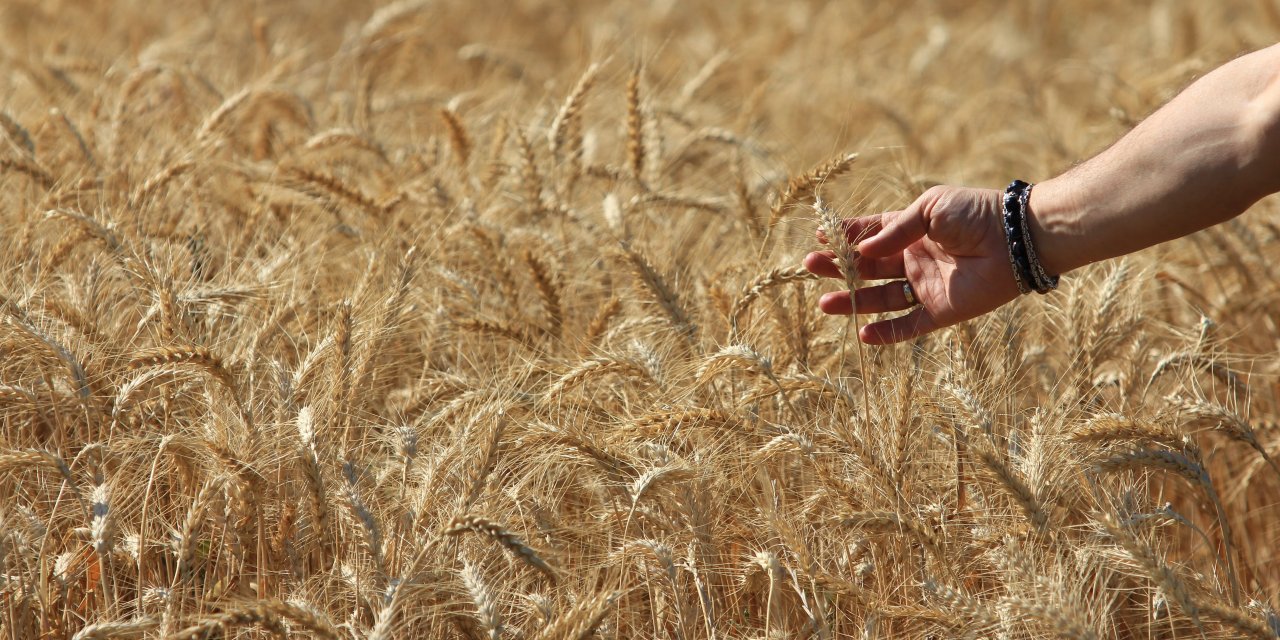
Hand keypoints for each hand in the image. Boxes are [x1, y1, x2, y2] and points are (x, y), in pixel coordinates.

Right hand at [803, 186, 1020, 344]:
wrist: (1016, 239)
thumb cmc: (976, 214)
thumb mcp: (930, 209)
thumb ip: (894, 231)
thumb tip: (861, 250)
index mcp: (913, 231)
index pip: (871, 235)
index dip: (846, 237)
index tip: (820, 238)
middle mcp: (915, 260)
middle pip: (868, 268)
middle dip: (839, 268)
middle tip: (811, 267)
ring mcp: (926, 287)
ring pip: (880, 299)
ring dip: (853, 301)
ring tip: (824, 303)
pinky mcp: (941, 311)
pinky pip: (908, 326)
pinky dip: (886, 333)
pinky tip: (862, 334)